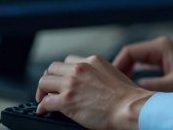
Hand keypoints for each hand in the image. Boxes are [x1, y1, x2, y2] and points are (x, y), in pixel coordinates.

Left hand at [36, 54, 152, 129]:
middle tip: (48, 89)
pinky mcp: (66, 101)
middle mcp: (80, 68)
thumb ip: (98, 73)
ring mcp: (71, 84)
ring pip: (44, 82)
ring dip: (43, 91)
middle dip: (49, 79)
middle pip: (52, 68)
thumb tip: (90, 83)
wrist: (129, 107)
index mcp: (92, 60)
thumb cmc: (127, 96)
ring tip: (44, 99)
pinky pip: (46, 102)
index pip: (69, 60)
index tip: (61, 79)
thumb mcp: (113, 73)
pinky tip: (44, 110)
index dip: (63, 71)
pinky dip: (42, 106)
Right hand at [112, 36, 172, 93]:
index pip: (128, 52)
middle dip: (119, 71)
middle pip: (130, 56)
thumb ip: (150, 87)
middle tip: (111, 88)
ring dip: (127, 75)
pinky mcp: (164, 63)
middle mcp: (159, 47)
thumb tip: (128, 91)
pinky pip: (142, 68)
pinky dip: (135, 77)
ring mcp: (162, 54)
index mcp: (160, 47)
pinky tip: (131, 90)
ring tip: (118, 90)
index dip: (116, 66)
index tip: (110, 83)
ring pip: (135, 62)